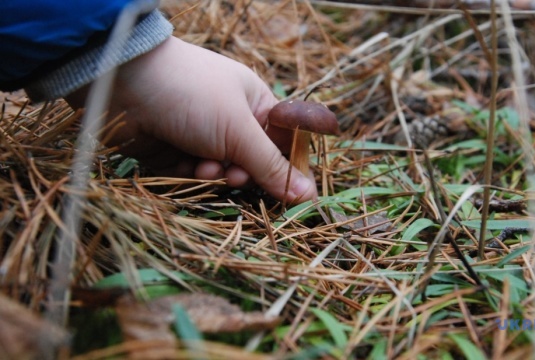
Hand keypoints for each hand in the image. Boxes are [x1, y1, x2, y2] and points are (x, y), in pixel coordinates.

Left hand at [65, 36, 316, 202]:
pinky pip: (195, 175)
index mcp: (255, 104)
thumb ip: (272, 166)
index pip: (283, 142)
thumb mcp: (239, 130)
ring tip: (206, 166)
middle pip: (253, 163)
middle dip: (246, 173)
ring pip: (223, 173)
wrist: (124, 83)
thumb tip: (308, 194)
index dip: (289, 167)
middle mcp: (231, 120)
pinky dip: (193, 174)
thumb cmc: (193, 94)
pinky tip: (187, 164)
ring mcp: (202, 136)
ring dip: (217, 174)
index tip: (293, 193)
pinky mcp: (176, 152)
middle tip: (237, 175)